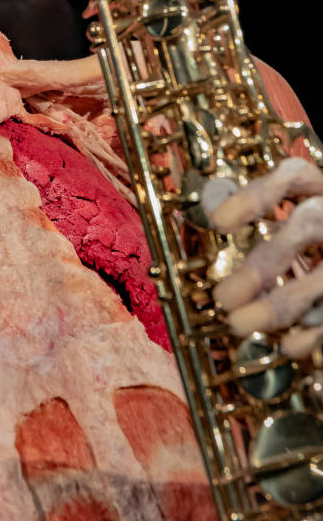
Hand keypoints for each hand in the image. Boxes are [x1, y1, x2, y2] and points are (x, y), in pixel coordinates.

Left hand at [209, 157, 322, 357]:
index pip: (292, 175)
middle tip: (223, 296)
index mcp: (318, 185)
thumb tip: (209, 210)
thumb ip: (263, 211)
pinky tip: (288, 345)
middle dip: (263, 263)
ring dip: (279, 305)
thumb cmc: (317, 228)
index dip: (255, 196)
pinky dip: (314, 331)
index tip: (217, 221)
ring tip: (239, 324)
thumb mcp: (296, 206)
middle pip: (305, 226)